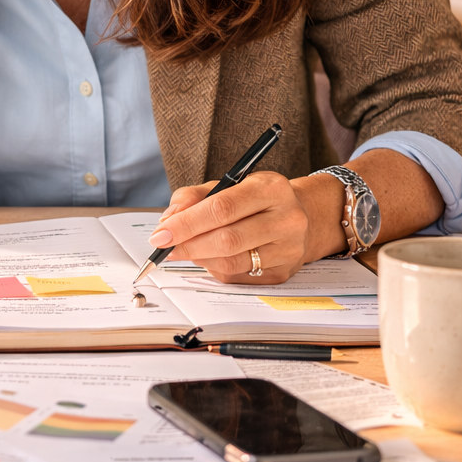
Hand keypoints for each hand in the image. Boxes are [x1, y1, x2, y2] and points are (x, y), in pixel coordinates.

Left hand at [147, 172, 317, 283]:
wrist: (300, 216)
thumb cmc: (255, 199)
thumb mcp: (226, 185)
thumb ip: (192, 197)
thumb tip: (168, 221)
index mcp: (271, 188)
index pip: (222, 208)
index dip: (187, 223)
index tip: (161, 233)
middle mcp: (286, 219)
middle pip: (227, 240)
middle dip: (188, 245)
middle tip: (165, 247)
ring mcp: (289, 249)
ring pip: (231, 263)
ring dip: (199, 258)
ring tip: (186, 250)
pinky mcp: (284, 272)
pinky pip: (238, 276)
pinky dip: (214, 268)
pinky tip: (209, 257)